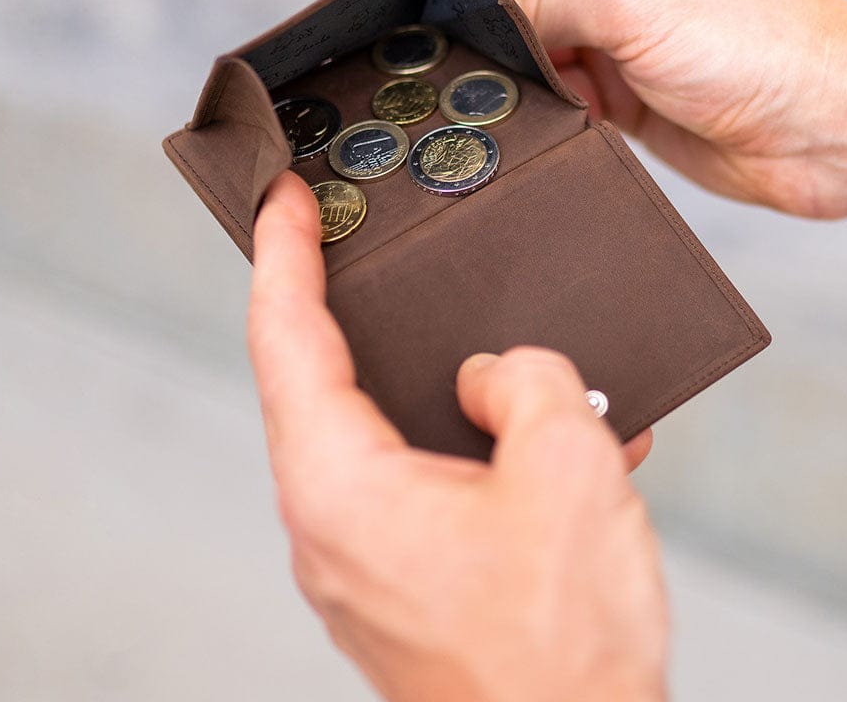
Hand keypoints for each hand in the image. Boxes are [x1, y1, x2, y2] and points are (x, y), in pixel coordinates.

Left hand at [248, 172, 667, 701]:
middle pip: (326, 381)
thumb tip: (498, 373)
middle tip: (365, 246)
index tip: (281, 197)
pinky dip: (479, 447)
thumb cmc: (560, 650)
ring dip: (445, 387)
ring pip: (389, 434)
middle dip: (354, 308)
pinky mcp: (408, 584)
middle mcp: (333, 524)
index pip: (287, 337)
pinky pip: (430, 482)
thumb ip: (527, 379)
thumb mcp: (566, 467)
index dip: (282, 252)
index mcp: (342, 485)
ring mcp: (367, 560)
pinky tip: (551, 441)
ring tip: (507, 356)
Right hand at [447, 0, 846, 226]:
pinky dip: (543, 102)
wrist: (821, 127)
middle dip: (481, 2)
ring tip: (507, 82)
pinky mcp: (617, 93)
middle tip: (448, 33)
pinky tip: (554, 115)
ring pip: (529, 38)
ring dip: (514, 61)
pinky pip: (554, 89)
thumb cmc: (757, 42)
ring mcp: (614, 35)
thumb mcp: (634, 1)